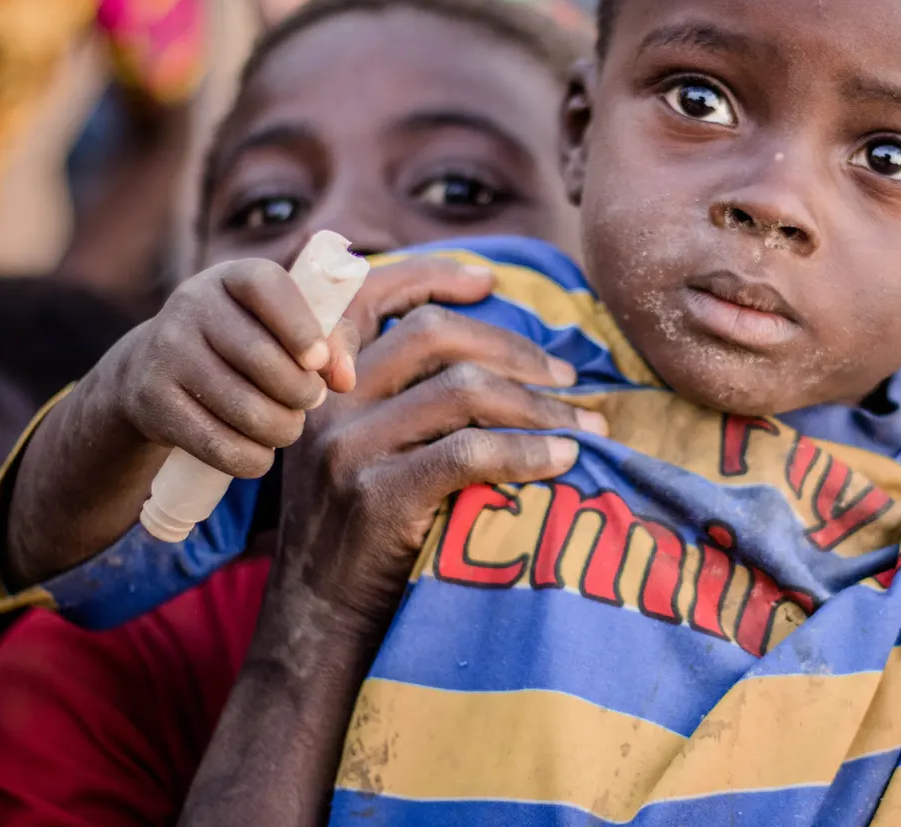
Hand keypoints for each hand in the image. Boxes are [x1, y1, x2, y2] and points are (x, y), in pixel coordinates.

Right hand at [111, 258, 361, 479]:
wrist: (155, 367)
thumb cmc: (247, 341)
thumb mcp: (288, 326)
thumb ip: (333, 341)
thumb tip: (345, 378)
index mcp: (233, 277)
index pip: (266, 286)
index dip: (300, 326)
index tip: (318, 362)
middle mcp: (192, 304)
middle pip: (261, 358)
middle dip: (301, 392)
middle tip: (309, 401)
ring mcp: (166, 351)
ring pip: (244, 408)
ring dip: (281, 429)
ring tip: (287, 427)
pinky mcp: (150, 400)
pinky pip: (216, 443)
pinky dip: (250, 458)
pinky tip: (259, 452)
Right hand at [270, 257, 608, 632]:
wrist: (316, 626)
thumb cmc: (357, 535)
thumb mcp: (354, 450)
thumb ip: (395, 398)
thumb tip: (491, 355)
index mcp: (321, 380)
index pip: (368, 294)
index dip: (430, 274)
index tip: (489, 280)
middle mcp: (326, 403)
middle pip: (435, 336)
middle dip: (514, 347)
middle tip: (569, 373)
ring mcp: (346, 449)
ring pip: (462, 389)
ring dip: (537, 402)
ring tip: (583, 423)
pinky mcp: (376, 496)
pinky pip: (471, 453)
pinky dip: (529, 451)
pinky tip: (563, 461)